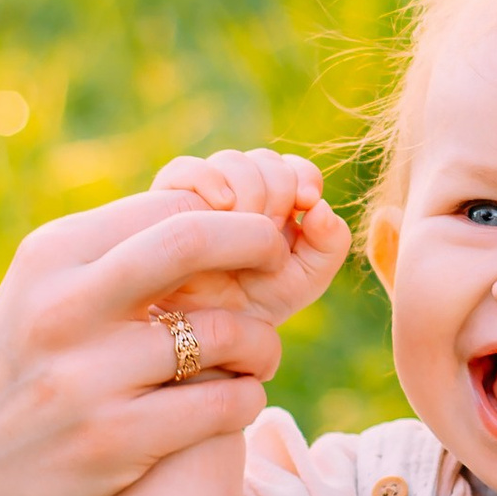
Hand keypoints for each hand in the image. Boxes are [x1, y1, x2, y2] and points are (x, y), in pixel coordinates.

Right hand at [0, 189, 299, 495]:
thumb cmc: (40, 355)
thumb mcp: (55, 286)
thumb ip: (122, 247)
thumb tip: (222, 195)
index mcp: (50, 254)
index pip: (169, 207)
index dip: (232, 218)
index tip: (258, 235)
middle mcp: (60, 307)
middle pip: (188, 240)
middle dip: (257, 241)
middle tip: (280, 259)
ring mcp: (82, 377)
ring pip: (222, 332)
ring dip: (262, 342)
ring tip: (260, 354)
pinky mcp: (108, 441)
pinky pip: (221, 404)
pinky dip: (248, 397)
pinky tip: (240, 399)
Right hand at [150, 149, 351, 325]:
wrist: (201, 334)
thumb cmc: (254, 307)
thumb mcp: (305, 280)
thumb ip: (330, 245)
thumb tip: (322, 207)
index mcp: (276, 207)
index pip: (294, 169)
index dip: (304, 175)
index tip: (307, 200)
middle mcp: (240, 194)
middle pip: (266, 160)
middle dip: (277, 189)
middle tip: (271, 230)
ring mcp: (204, 194)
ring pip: (231, 160)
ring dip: (248, 189)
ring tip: (245, 230)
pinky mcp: (166, 199)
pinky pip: (184, 169)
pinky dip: (208, 178)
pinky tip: (224, 206)